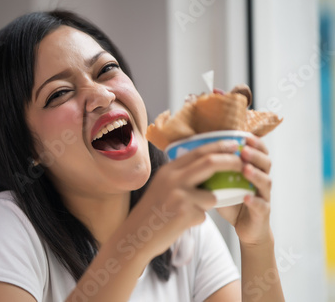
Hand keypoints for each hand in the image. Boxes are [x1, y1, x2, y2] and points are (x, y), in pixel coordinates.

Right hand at [128, 140, 242, 259]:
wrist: (137, 234)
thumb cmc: (152, 210)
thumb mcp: (162, 184)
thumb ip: (180, 174)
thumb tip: (207, 165)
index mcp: (168, 170)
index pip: (198, 151)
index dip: (219, 146)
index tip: (234, 145)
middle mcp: (173, 179)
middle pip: (210, 163)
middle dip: (231, 162)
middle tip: (243, 164)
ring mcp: (179, 196)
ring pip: (211, 195)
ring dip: (207, 204)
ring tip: (187, 212)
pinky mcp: (185, 214)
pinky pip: (204, 214)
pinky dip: (197, 219)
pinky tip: (181, 223)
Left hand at [216, 135, 272, 244]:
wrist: (245, 227)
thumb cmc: (232, 201)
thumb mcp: (222, 182)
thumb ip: (213, 168)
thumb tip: (191, 152)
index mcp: (253, 169)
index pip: (258, 151)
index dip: (254, 142)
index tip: (244, 135)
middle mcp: (261, 180)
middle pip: (265, 163)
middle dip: (255, 154)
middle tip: (243, 150)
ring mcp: (264, 196)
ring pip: (266, 182)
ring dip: (256, 174)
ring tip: (245, 169)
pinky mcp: (263, 213)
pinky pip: (261, 206)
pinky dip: (254, 201)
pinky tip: (246, 197)